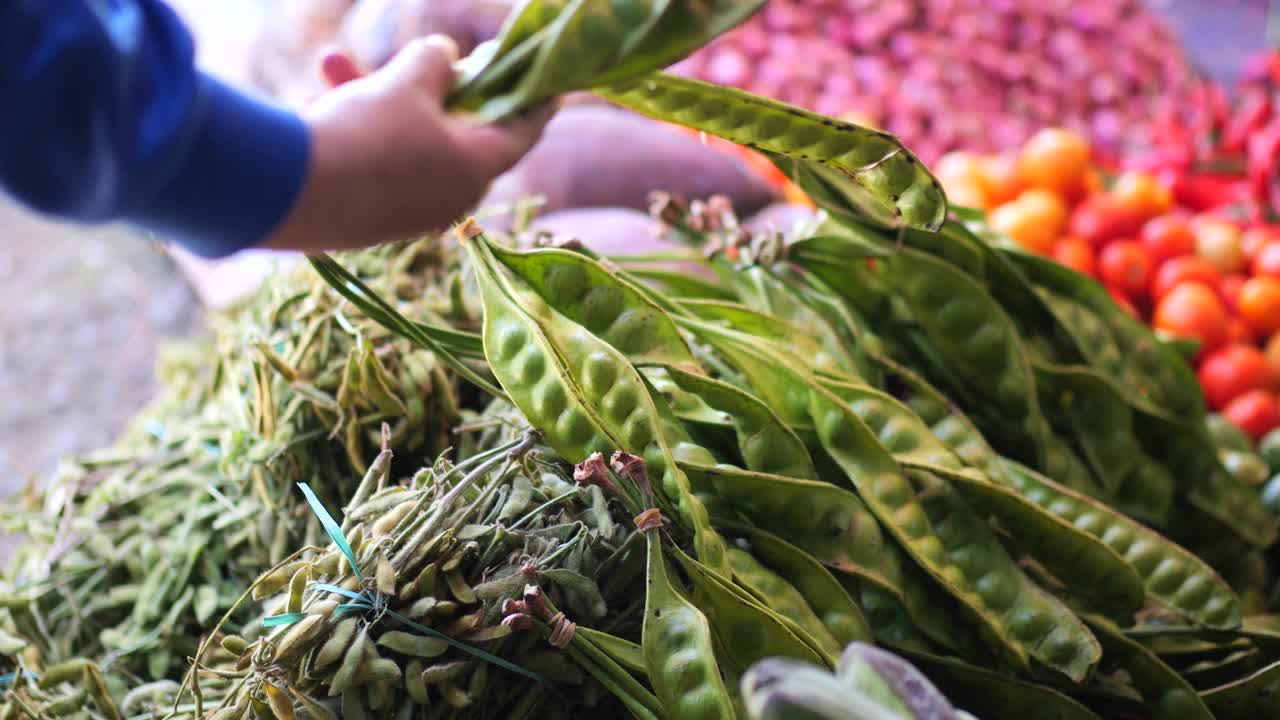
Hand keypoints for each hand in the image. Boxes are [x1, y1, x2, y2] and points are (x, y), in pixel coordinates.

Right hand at [264, 35, 554, 251]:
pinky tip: (313, 100)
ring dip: (374, 100)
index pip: (521, 131)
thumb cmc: (367, 131)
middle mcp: (449, 198)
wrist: (289, 194)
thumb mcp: (407, 82)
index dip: (535, 102)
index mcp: (476, 169)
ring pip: (405, 143)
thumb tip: (443, 55)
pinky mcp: (368, 220)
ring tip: (332, 64)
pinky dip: (355, 130)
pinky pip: (373, 163)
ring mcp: (407, 213)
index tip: (548, 88)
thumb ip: (434, 63)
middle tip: (431, 57)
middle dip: (432, 87)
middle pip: (457, 132)